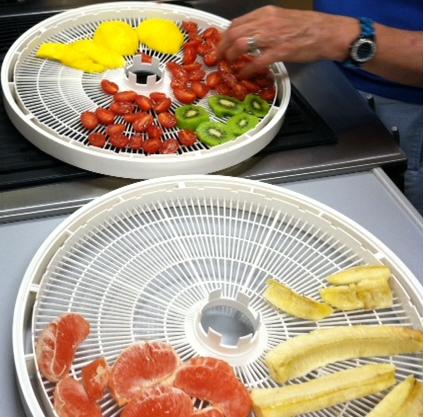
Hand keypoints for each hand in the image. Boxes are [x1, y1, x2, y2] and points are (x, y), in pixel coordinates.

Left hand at [218, 6, 357, 77]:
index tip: (220, 46)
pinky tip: (243, 75)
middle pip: (234, 32)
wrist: (330, 33)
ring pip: (241, 44)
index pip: (237, 23)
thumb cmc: (309, 28)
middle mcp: (267, 21)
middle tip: (219, 59)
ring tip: (228, 66)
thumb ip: (265, 27)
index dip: (225, 36)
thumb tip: (251, 38)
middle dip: (222, 47)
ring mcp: (273, 36)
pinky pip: (257, 61)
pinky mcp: (281, 51)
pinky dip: (247, 69)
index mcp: (267, 13)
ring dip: (231, 56)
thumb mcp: (283, 19)